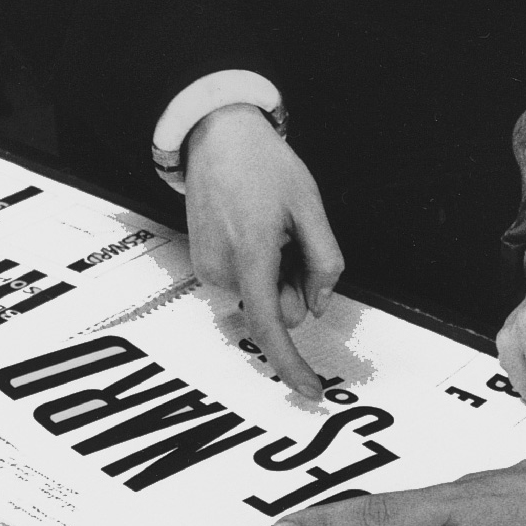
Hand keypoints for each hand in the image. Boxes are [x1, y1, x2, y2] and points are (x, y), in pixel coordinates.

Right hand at [184, 104, 342, 398]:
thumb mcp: (310, 206)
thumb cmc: (265, 165)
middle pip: (277, 309)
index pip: (271, 326)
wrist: (216, 135)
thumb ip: (323, 261)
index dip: (292, 364)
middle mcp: (222, 269)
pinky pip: (245, 283)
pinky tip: (256, 227)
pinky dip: (260, 266)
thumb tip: (319, 306)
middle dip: (295, 286)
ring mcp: (207, 267)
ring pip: (262, 296)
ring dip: (277, 272)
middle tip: (294, 236)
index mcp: (252, 254)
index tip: (313, 391)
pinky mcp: (202, 263)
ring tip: (272, 225)